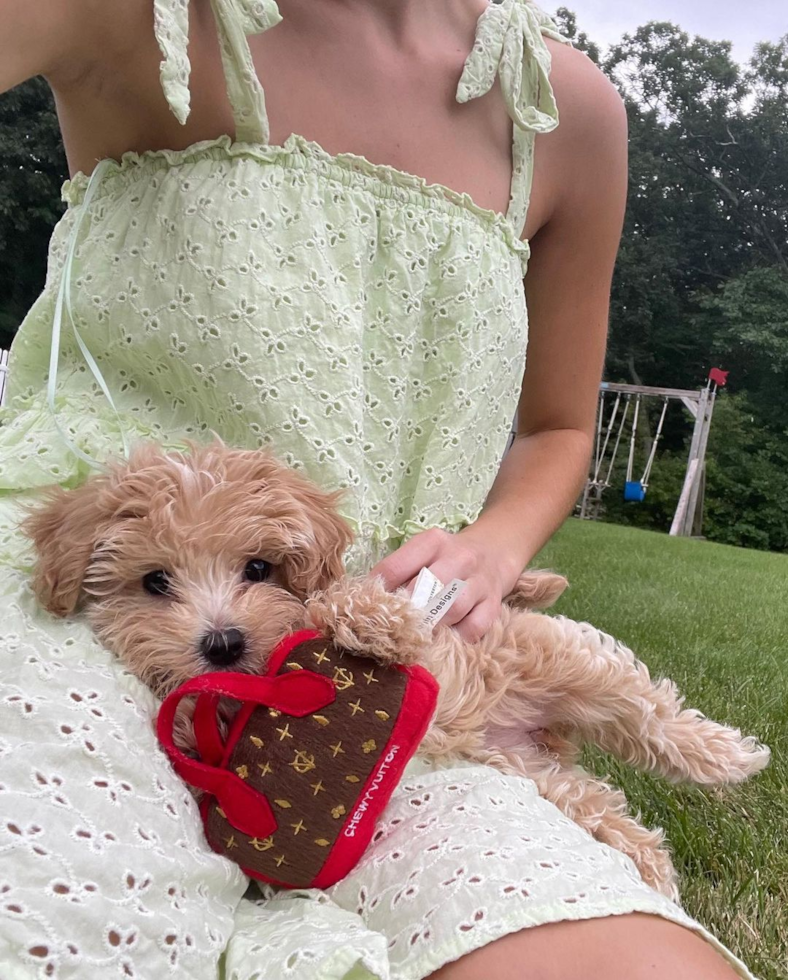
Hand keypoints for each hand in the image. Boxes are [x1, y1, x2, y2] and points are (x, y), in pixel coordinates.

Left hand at [369, 525, 522, 642]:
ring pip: (452, 609)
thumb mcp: (422, 552)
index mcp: (432, 542)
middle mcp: (459, 557)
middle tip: (391, 628)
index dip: (378, 591)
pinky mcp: (493, 604)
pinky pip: (475, 627)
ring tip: (414, 639)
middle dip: (406, 611)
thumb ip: (398, 571)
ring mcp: (479, 582)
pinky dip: (457, 638)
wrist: (495, 552)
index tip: (366, 607)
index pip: (396, 567)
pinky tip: (444, 641)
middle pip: (428, 588)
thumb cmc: (446, 557)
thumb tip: (366, 599)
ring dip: (430, 627)